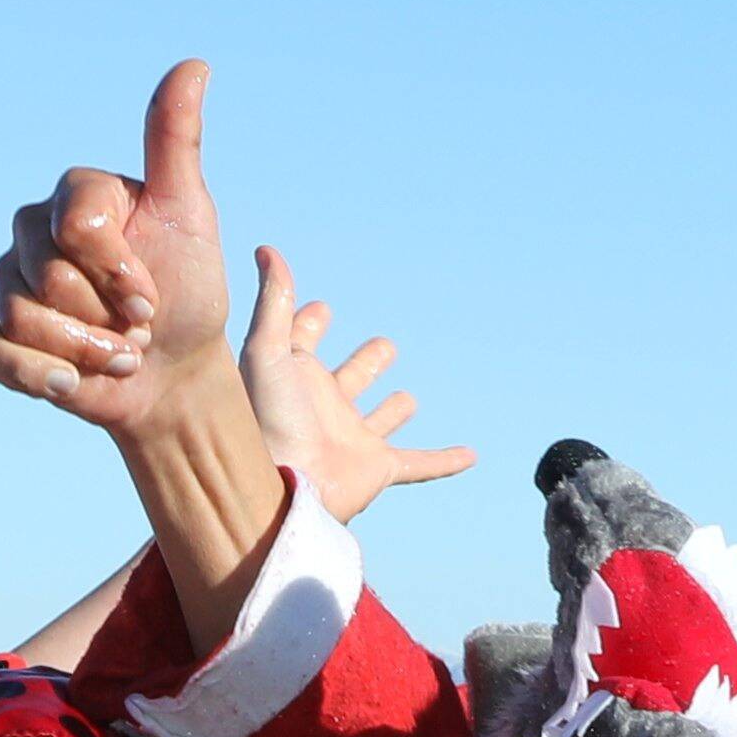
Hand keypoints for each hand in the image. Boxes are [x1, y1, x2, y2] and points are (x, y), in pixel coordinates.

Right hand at [0, 59, 236, 450]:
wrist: (172, 371)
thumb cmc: (187, 291)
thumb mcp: (190, 215)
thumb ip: (178, 143)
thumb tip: (193, 64)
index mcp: (76, 196)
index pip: (77, 227)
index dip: (118, 273)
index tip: (151, 296)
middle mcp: (31, 231)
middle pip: (46, 277)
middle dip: (104, 319)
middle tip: (134, 327)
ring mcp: (4, 282)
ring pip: (20, 319)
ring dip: (83, 354)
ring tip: (115, 354)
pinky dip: (40, 377)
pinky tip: (72, 382)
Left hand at [238, 248, 473, 527]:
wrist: (284, 486)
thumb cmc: (267, 421)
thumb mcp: (266, 350)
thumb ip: (273, 301)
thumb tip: (267, 249)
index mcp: (293, 377)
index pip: (301, 343)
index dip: (307, 324)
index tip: (318, 309)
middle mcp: (322, 408)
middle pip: (348, 379)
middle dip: (364, 364)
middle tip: (383, 348)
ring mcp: (351, 438)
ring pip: (379, 421)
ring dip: (393, 410)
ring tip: (407, 398)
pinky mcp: (377, 468)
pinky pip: (418, 464)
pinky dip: (444, 461)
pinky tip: (470, 456)